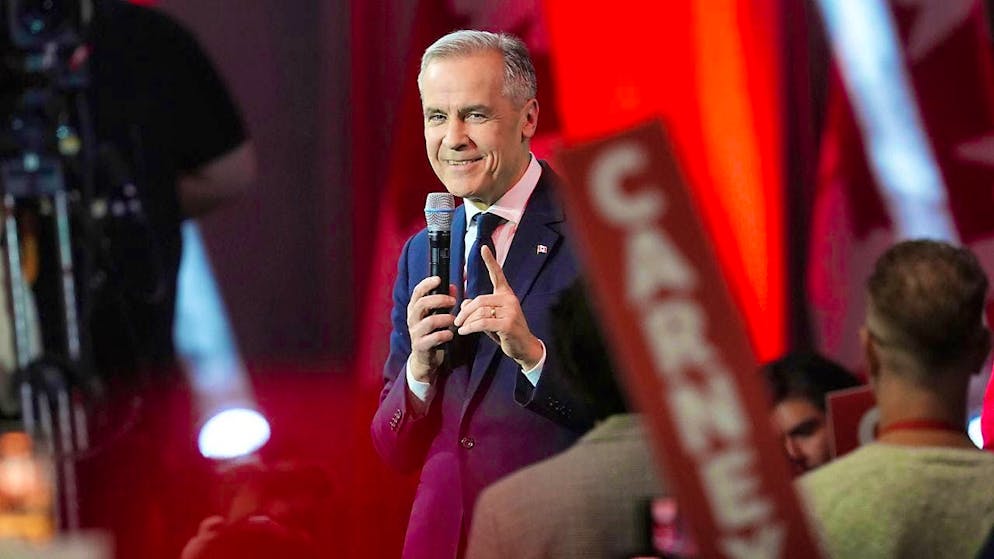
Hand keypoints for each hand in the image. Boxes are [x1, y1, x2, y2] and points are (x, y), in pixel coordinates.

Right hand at [407, 276, 456, 382]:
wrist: (424, 357)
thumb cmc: (432, 331)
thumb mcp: (436, 314)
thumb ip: (444, 300)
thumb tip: (453, 286)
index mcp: (415, 308)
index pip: (417, 292)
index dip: (427, 284)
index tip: (439, 279)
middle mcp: (412, 318)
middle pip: (422, 304)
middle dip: (439, 300)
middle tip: (453, 301)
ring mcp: (415, 332)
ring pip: (429, 321)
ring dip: (444, 318)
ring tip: (453, 319)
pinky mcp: (420, 345)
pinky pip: (432, 338)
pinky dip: (444, 334)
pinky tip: (450, 334)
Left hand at [454, 245, 542, 369]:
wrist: (523, 347)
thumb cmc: (506, 331)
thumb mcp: (490, 318)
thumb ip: (478, 309)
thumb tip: (465, 303)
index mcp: (506, 294)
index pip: (497, 274)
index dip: (490, 261)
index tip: (483, 248)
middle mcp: (509, 300)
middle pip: (479, 300)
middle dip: (465, 311)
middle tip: (456, 321)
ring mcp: (510, 311)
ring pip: (480, 312)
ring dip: (467, 322)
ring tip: (461, 328)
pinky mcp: (508, 324)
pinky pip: (483, 323)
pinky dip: (470, 328)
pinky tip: (464, 331)